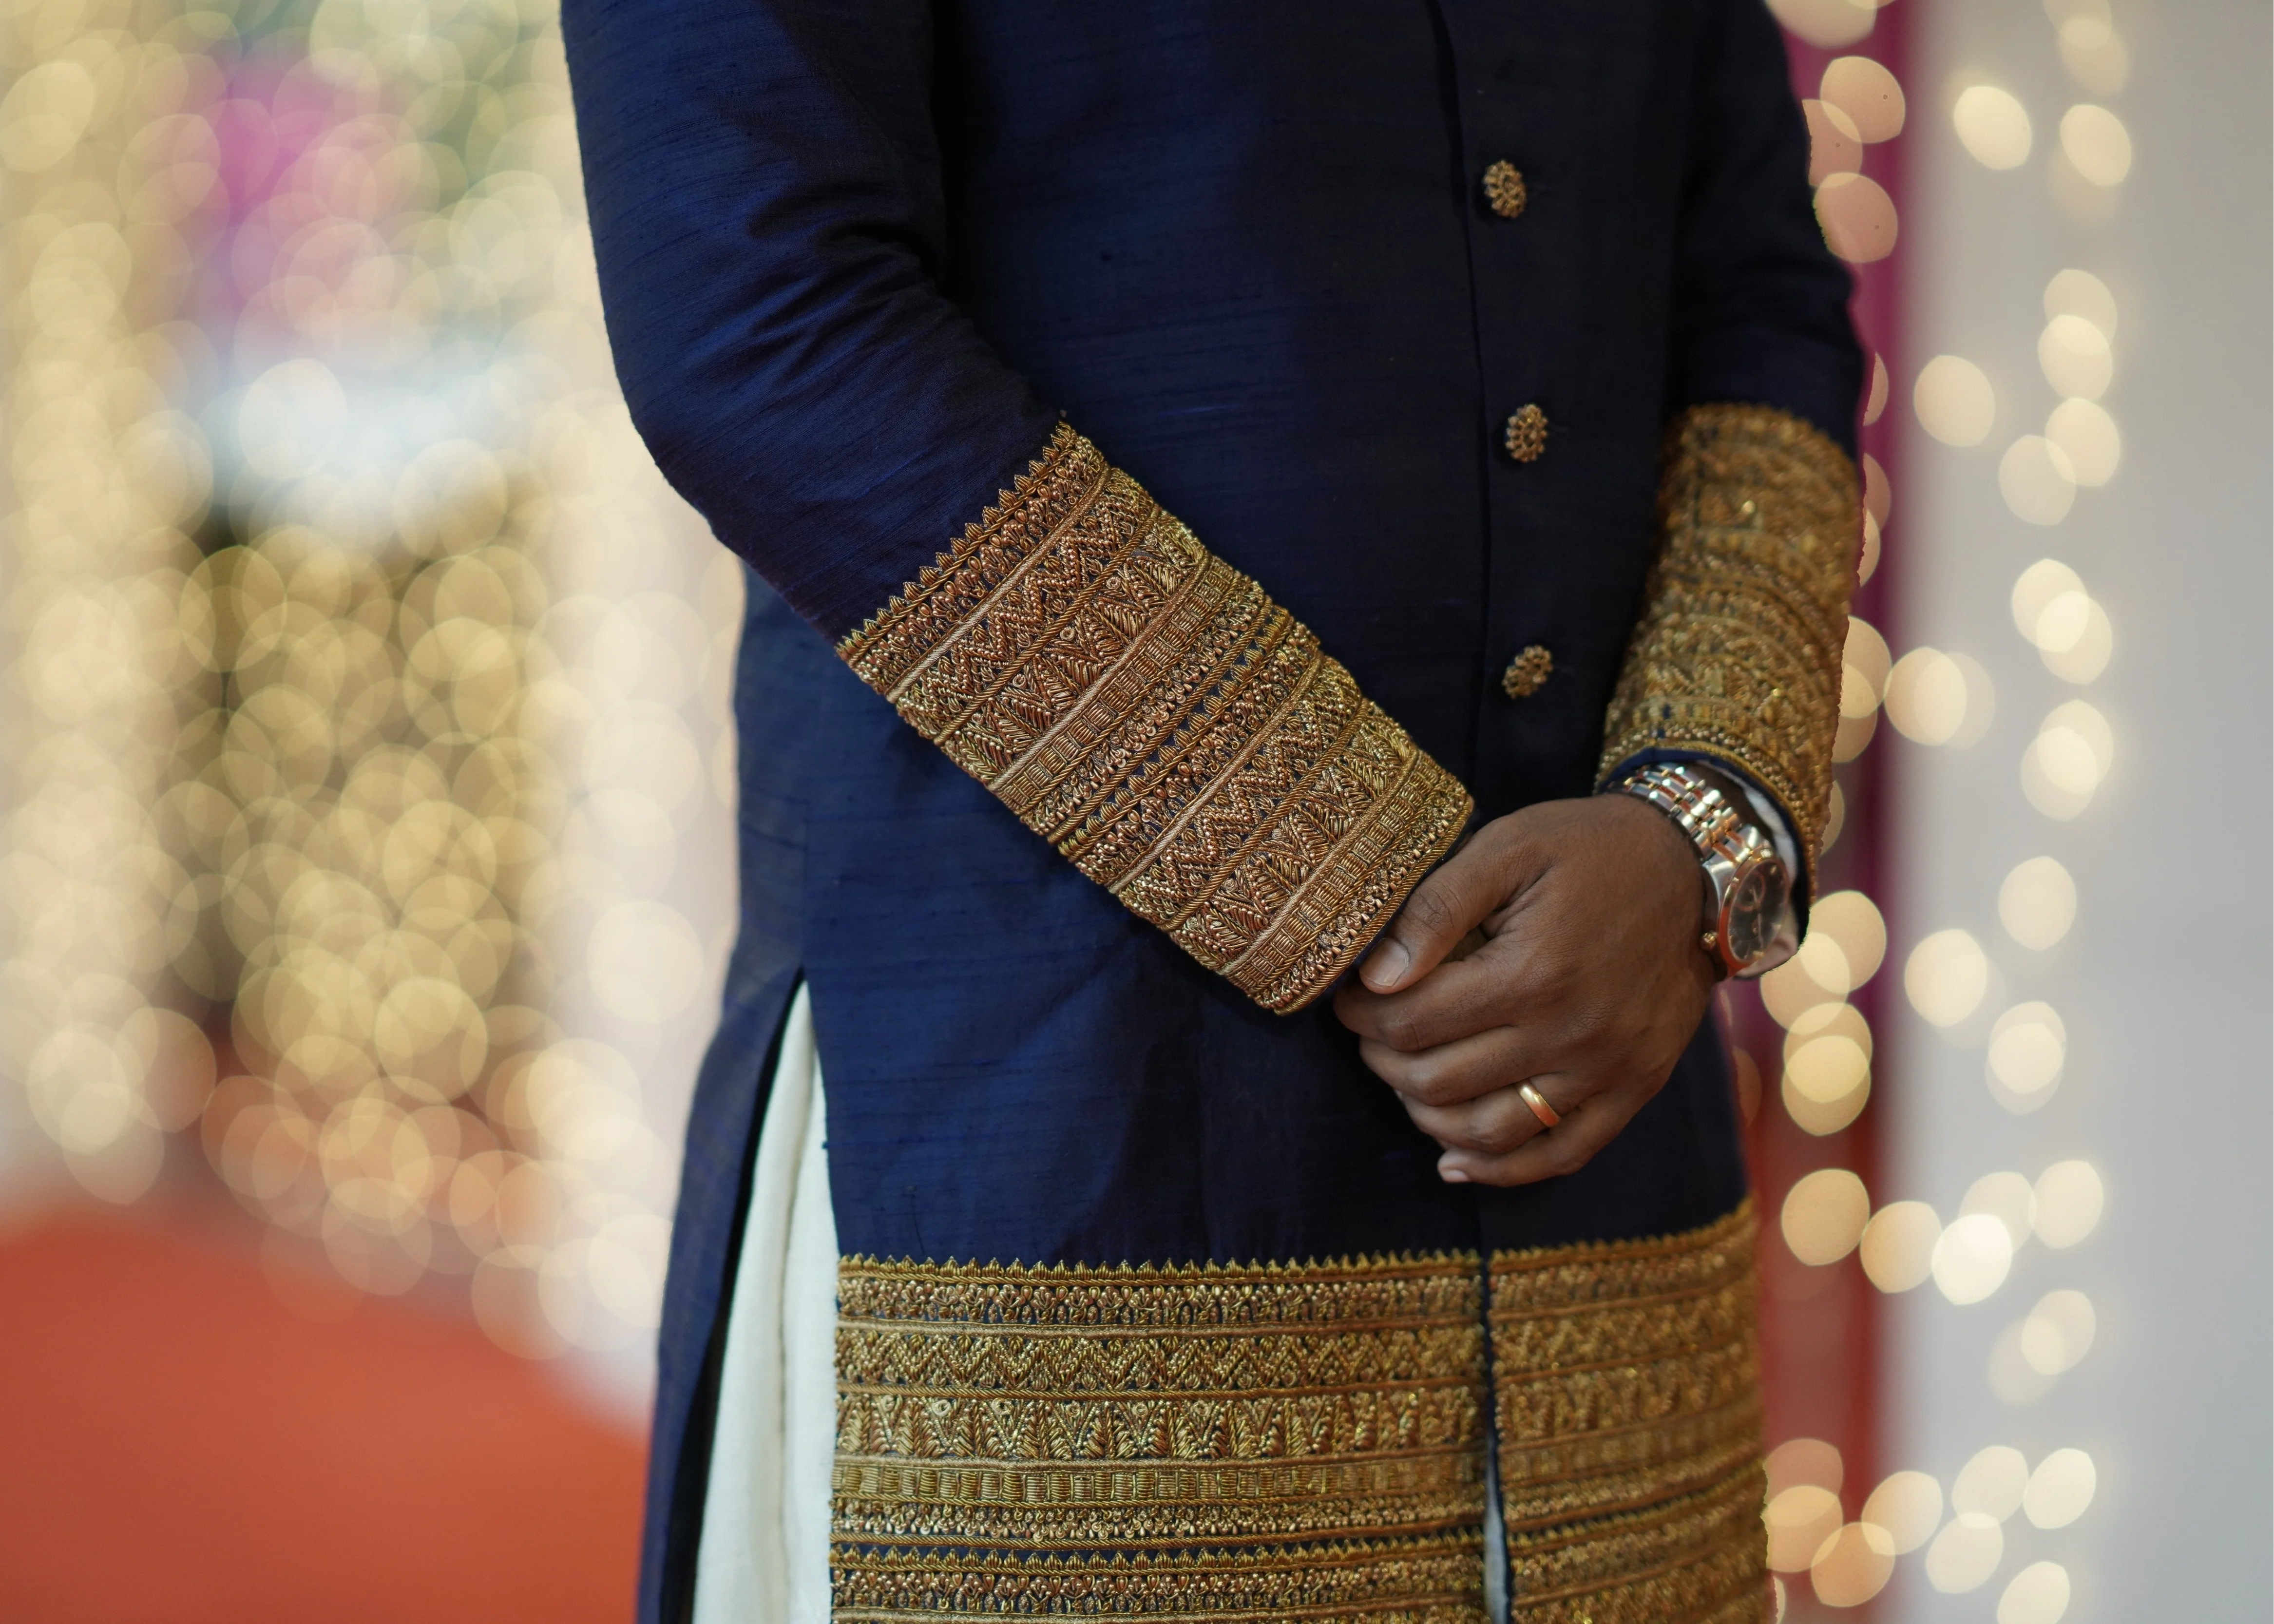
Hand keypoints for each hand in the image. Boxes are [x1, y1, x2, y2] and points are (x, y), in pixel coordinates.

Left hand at [1333, 794, 1716, 1185]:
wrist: (1696, 867)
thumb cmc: (1591, 850)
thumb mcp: (1509, 848)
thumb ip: (1437, 908)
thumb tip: (1375, 976)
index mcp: (1532, 973)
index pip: (1414, 1022)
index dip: (1363, 1016)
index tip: (1348, 999)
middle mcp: (1571, 1033)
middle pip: (1442, 1082)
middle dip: (1385, 1060)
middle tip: (1371, 1033)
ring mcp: (1608, 1070)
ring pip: (1491, 1131)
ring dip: (1429, 1116)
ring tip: (1406, 1081)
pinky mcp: (1636, 1088)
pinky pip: (1561, 1153)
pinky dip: (1501, 1168)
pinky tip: (1455, 1160)